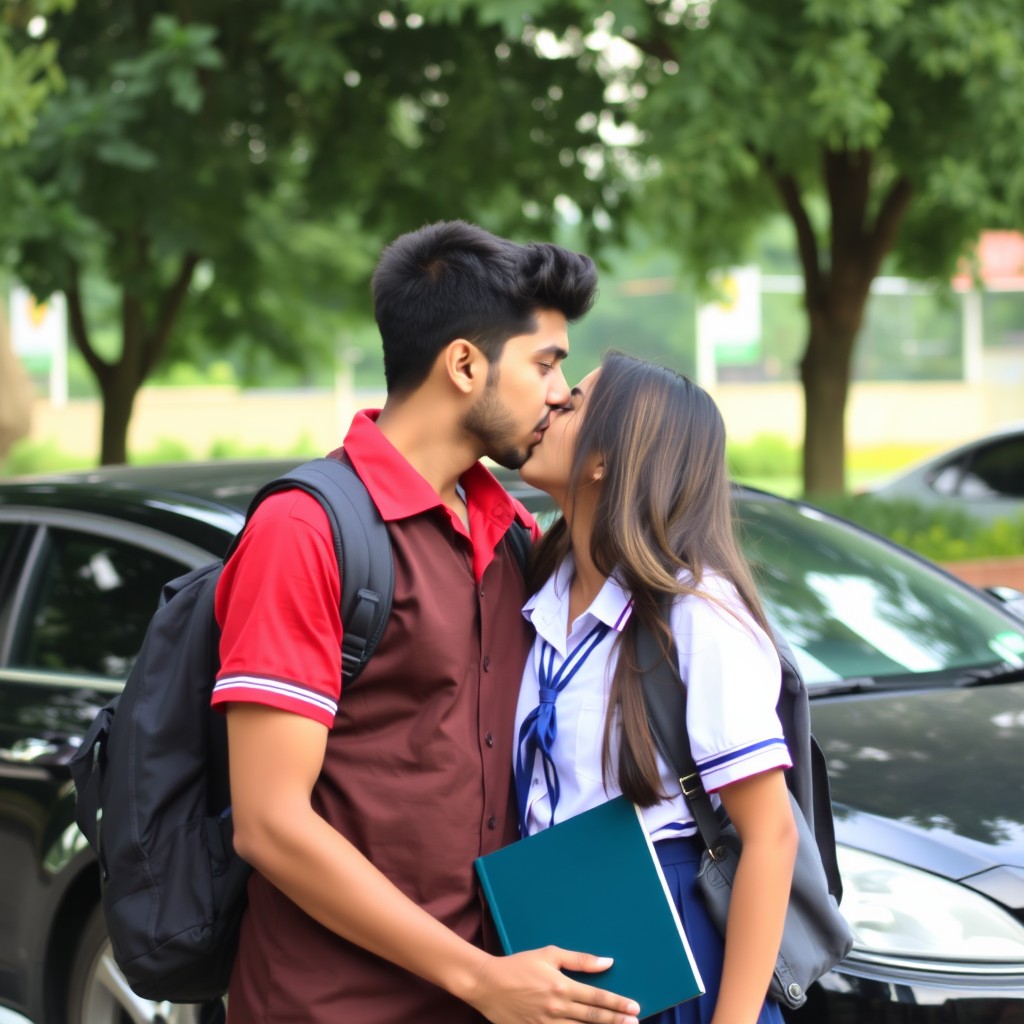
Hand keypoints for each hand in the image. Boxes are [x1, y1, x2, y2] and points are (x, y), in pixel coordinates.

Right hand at [464, 947, 640, 1023]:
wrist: (488, 984)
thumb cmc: (519, 965)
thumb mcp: (549, 955)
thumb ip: (579, 959)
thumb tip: (607, 961)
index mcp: (561, 985)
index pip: (596, 996)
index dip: (617, 1003)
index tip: (634, 1007)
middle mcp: (557, 1007)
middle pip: (593, 1017)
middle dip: (616, 1021)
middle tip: (635, 1022)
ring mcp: (546, 1023)